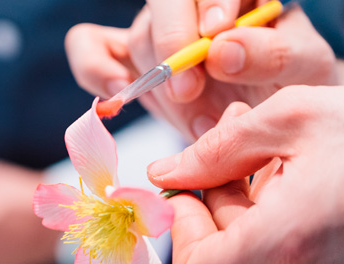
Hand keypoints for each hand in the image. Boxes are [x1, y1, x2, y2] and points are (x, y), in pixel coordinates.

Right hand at [65, 1, 337, 139]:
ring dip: (157, 84)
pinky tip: (117, 96)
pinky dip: (92, 67)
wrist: (259, 123)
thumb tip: (221, 48)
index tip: (218, 32)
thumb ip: (276, 54)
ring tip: (196, 118)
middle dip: (171, 44)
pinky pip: (87, 46)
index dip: (210, 2)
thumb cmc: (287, 89)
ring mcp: (156, 33)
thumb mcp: (304, 69)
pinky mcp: (126, 60)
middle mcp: (193, 9)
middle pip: (163, 5)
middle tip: (188, 89)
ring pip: (137, 38)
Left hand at [147, 85, 343, 263]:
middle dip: (214, 190)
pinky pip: (280, 243)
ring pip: (248, 241)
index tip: (186, 187)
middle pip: (218, 247)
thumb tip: (165, 173)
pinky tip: (292, 165)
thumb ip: (214, 151)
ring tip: (270, 142)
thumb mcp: (287, 118)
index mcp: (286, 242)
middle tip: (231, 135)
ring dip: (243, 190)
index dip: (180, 231)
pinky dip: (271, 204)